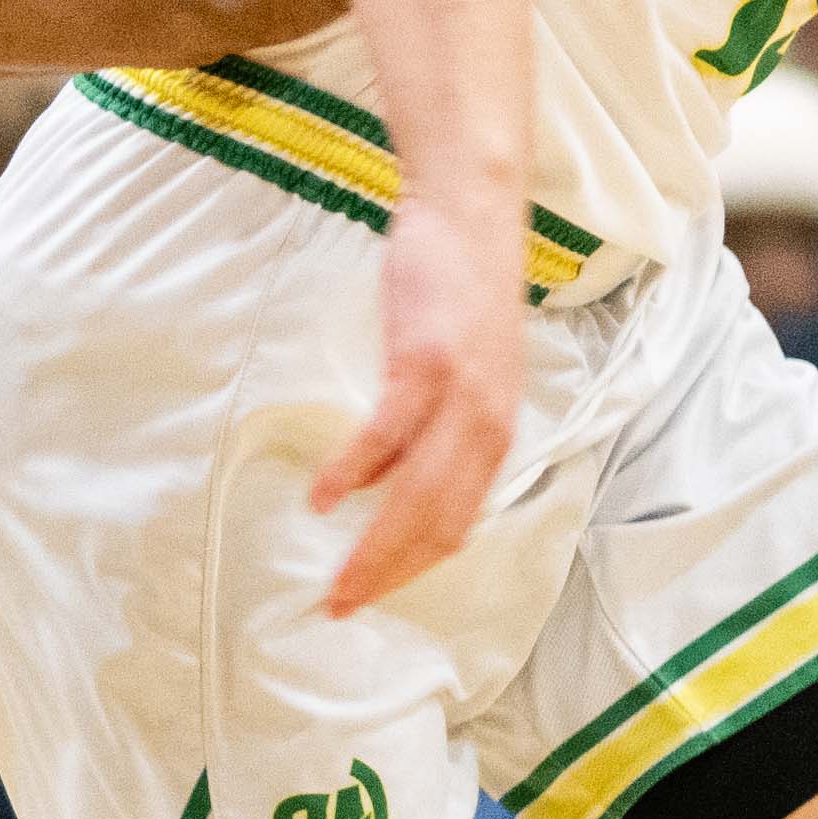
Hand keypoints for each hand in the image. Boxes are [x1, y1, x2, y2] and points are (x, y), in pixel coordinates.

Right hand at [309, 188, 529, 612]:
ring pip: (416, 496)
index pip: (457, 525)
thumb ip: (441, 427)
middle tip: (341, 605)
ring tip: (334, 580)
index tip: (370, 594)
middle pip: (437, 525)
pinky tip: (322, 497)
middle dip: (387, 575)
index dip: (412, 569)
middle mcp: (487, 427)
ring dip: (372, 546)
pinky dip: (352, 473)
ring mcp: (459, 398)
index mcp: (495, 434)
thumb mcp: (465, 372)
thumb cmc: (459, 289)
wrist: (472, 213)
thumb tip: (389, 478)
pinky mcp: (425, 364)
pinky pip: (386, 436)